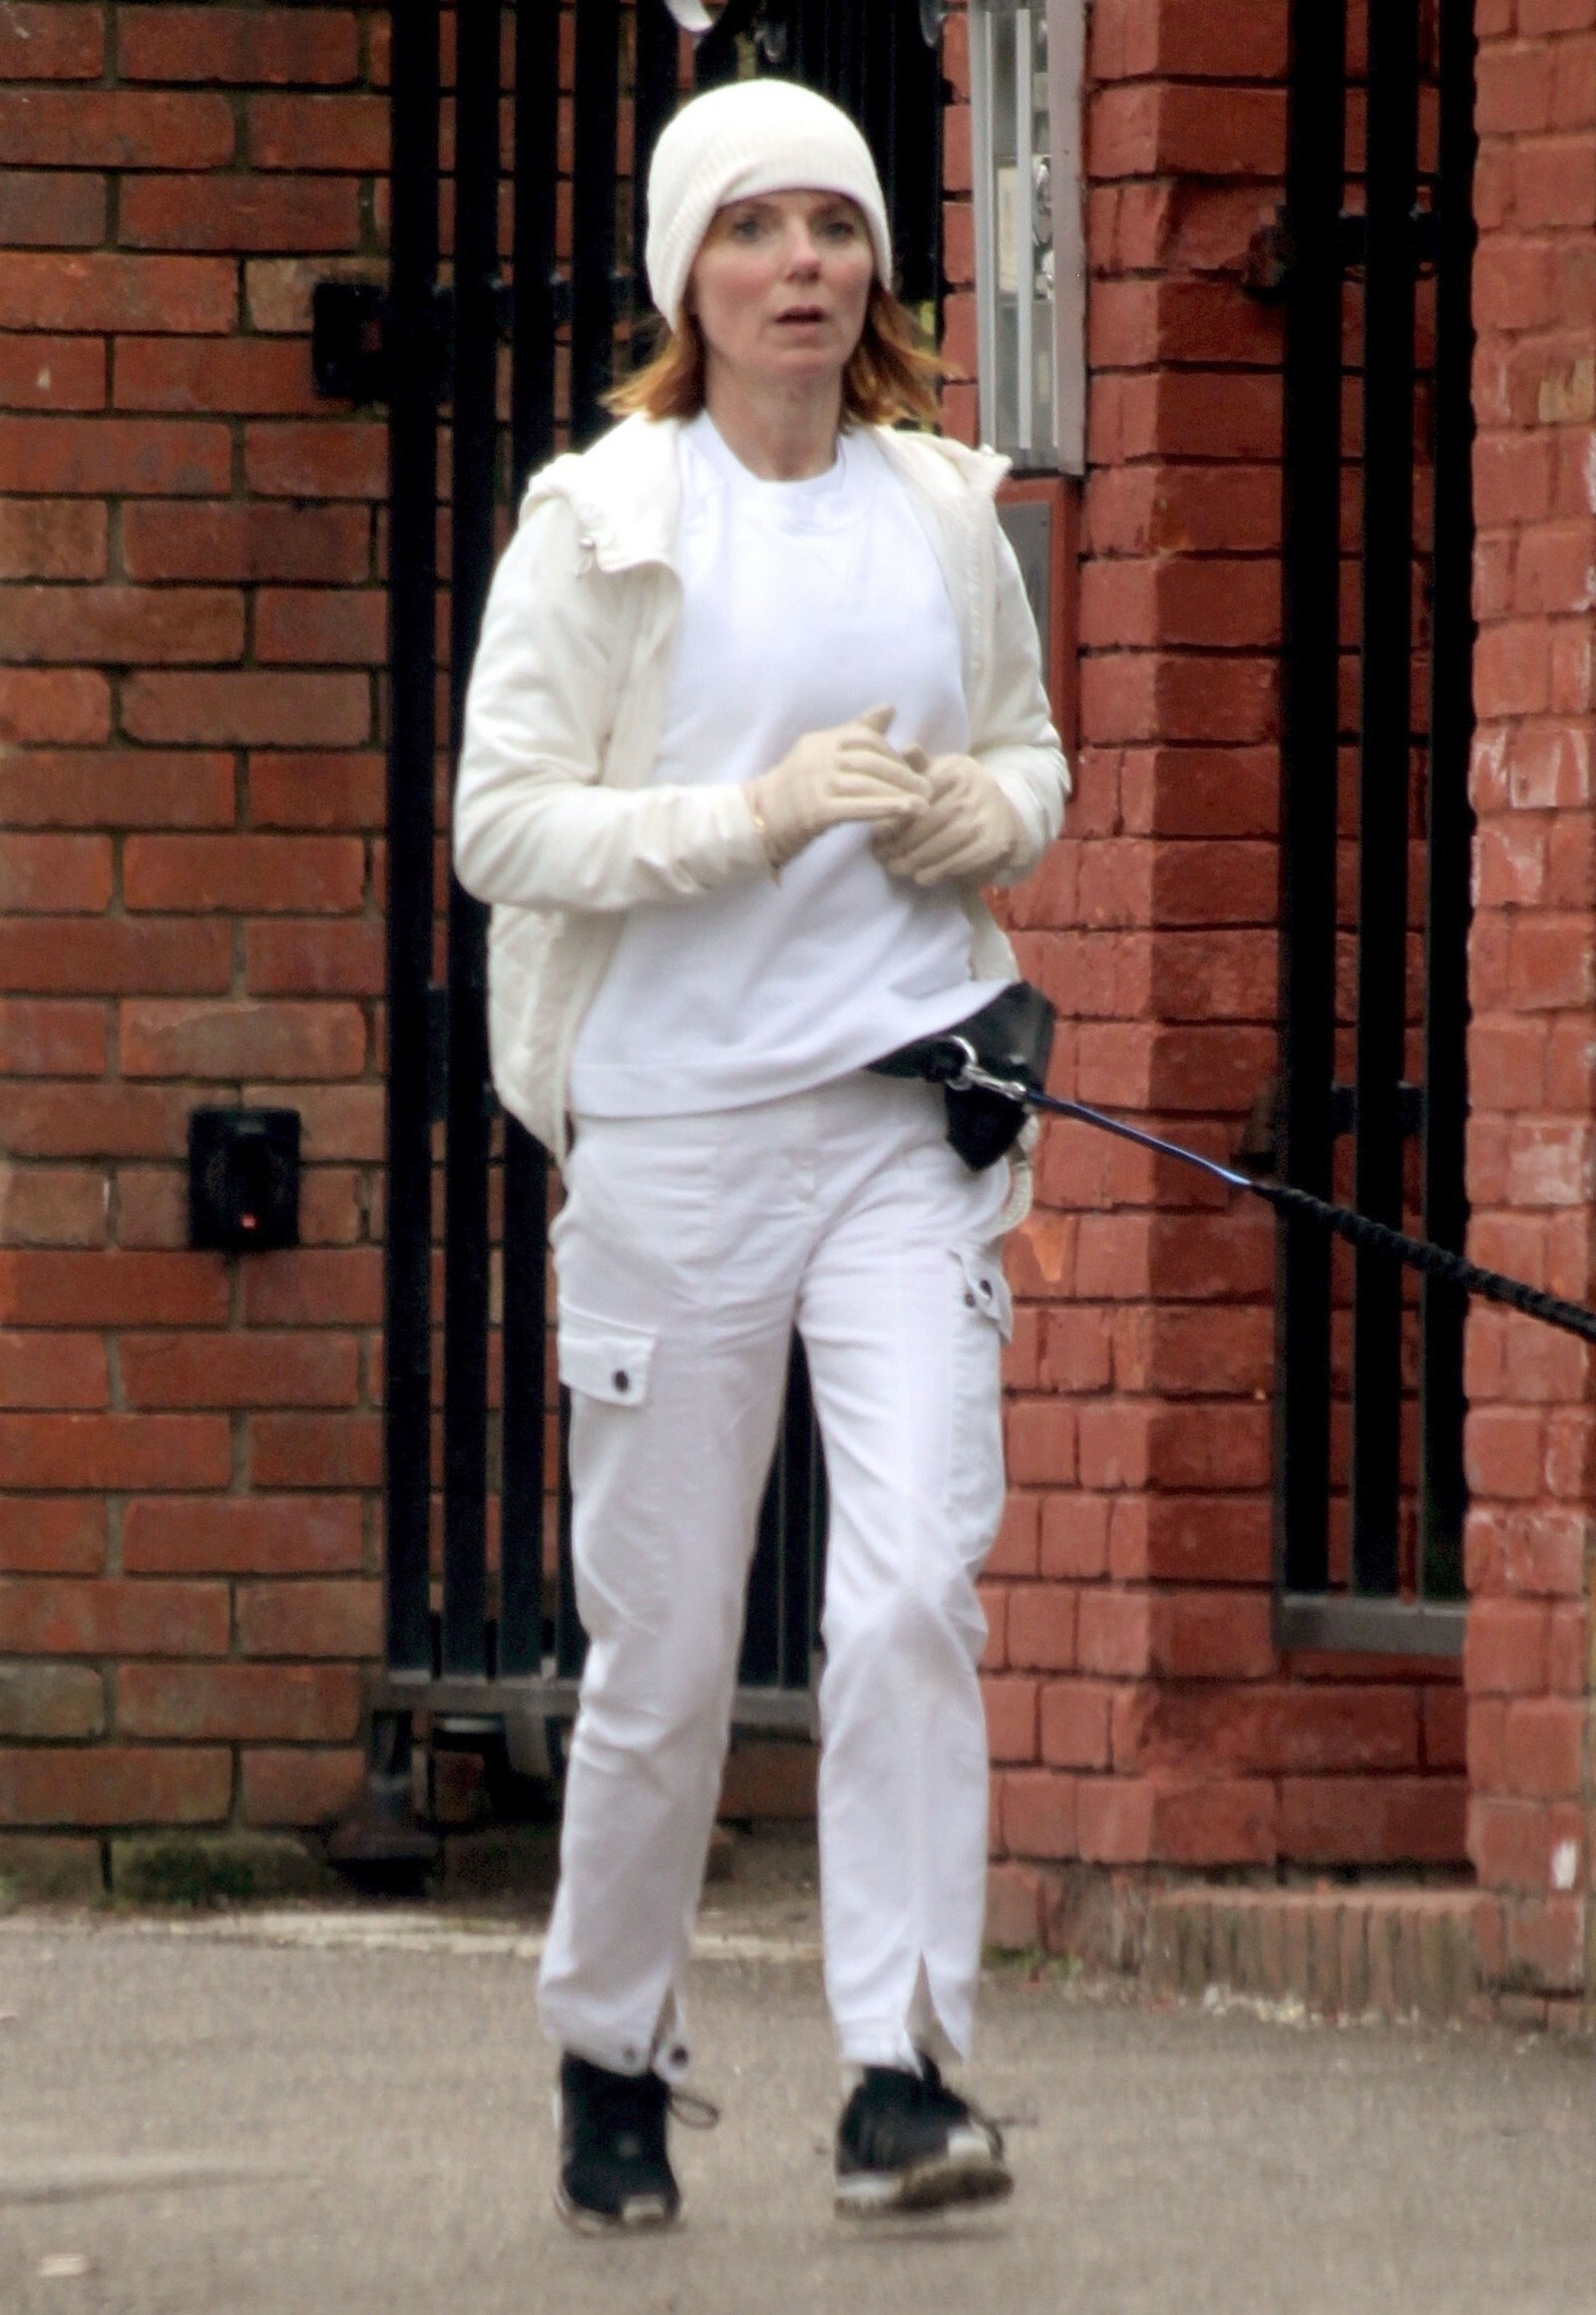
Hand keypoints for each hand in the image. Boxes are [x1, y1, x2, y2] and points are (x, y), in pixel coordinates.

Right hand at [743, 705, 927, 870]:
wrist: (760, 820)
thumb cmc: (797, 788)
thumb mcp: (824, 753)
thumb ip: (857, 732)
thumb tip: (889, 708)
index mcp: (822, 741)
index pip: (865, 739)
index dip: (892, 754)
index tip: (909, 771)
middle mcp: (818, 757)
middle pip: (870, 762)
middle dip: (902, 775)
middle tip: (927, 789)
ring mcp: (816, 783)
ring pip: (867, 785)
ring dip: (899, 794)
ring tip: (924, 804)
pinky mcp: (816, 810)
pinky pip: (857, 808)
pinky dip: (886, 809)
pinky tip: (907, 813)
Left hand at [871, 750, 1024, 885]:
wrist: (1005, 821)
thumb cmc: (961, 795)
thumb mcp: (944, 773)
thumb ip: (921, 765)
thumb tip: (906, 748)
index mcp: (958, 771)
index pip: (920, 796)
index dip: (896, 817)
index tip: (876, 833)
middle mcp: (975, 791)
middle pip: (929, 821)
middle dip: (901, 842)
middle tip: (881, 855)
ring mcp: (986, 819)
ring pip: (940, 844)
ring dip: (914, 860)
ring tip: (895, 867)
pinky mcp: (992, 844)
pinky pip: (957, 861)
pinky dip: (935, 871)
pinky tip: (920, 876)